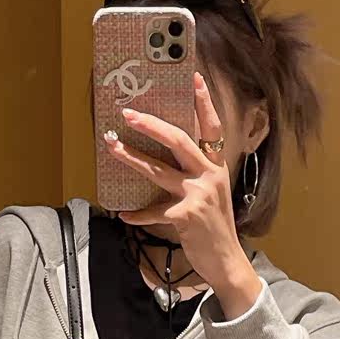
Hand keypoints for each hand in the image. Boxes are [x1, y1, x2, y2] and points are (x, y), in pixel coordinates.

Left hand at [103, 71, 261, 317]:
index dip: (204, 102)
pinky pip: (153, 211)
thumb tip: (166, 162)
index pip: (212, 128)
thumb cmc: (215, 230)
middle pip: (180, 140)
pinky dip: (137, 213)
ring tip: (112, 146)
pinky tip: (123, 214)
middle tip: (129, 114)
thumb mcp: (212, 197)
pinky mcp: (185, 217)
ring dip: (132, 156)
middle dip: (152, 124)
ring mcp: (197, 196)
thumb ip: (196, 177)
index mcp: (216, 168)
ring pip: (159, 170)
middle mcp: (209, 176)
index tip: (194, 77)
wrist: (227, 262)